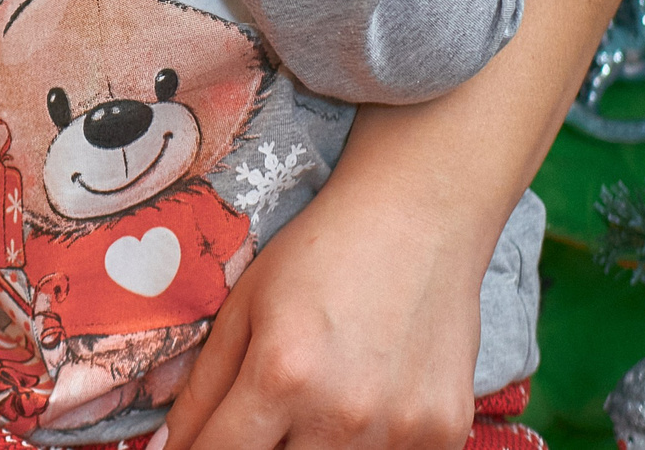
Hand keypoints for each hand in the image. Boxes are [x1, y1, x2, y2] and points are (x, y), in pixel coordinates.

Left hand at [161, 166, 488, 449]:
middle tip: (266, 415)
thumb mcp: (245, 306)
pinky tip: (367, 405)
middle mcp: (341, 413)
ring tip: (317, 401)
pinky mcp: (444, 431)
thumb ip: (202, 387)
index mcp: (282, 374)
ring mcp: (400, 430)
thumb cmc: (323, 252)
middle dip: (260, 448)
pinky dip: (368, 445)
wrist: (421, 216)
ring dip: (312, 447)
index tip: (200, 447)